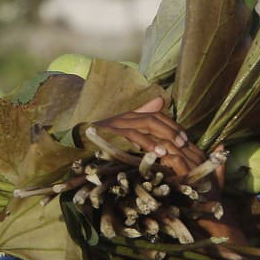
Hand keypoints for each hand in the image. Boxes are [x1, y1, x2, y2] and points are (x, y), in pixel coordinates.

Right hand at [92, 97, 206, 175]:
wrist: (73, 147)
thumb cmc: (99, 146)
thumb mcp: (124, 139)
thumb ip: (140, 130)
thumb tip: (159, 105)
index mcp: (130, 117)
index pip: (157, 115)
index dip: (173, 125)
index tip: (185, 138)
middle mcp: (125, 116)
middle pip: (155, 117)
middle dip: (173, 129)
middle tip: (185, 143)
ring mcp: (117, 123)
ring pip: (147, 123)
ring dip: (165, 135)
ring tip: (176, 148)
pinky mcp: (110, 133)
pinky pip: (133, 135)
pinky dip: (148, 143)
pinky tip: (159, 153)